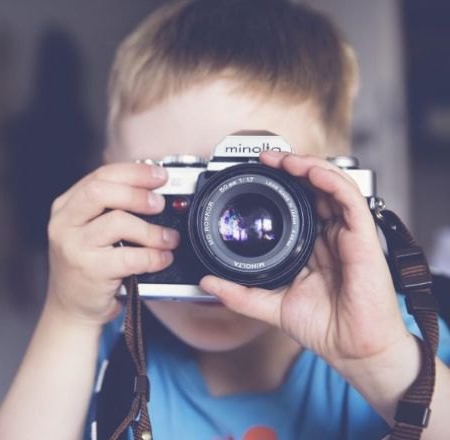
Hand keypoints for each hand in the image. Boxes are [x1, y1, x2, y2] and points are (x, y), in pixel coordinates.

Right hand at [45, 163, 179, 326]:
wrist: (70, 309)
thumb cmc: (86, 266)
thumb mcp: (87, 230)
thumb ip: (109, 208)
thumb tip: (151, 189)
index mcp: (65, 207)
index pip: (99, 176)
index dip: (133, 172)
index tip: (159, 175)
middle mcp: (64, 224)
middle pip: (101, 191)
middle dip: (138, 193)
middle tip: (160, 203)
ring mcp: (74, 247)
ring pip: (118, 222)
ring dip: (151, 229)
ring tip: (167, 238)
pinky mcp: (90, 271)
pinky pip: (130, 257)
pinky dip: (152, 256)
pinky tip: (161, 258)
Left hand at [199, 152, 411, 367]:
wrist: (352, 349)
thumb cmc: (324, 327)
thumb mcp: (270, 305)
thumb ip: (239, 293)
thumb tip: (207, 282)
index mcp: (313, 245)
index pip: (300, 202)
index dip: (281, 184)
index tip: (256, 173)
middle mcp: (331, 235)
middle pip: (315, 187)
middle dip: (292, 166)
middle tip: (266, 158)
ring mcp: (348, 233)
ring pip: (332, 184)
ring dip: (308, 166)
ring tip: (283, 159)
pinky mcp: (363, 237)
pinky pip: (350, 199)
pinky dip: (330, 180)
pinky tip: (310, 172)